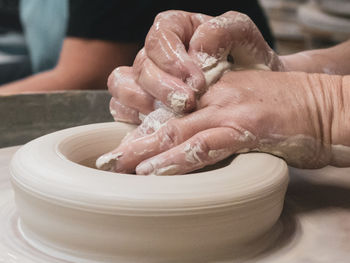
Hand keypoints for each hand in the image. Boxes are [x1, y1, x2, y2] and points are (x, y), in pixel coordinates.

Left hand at [99, 70, 344, 174]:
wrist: (322, 105)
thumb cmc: (283, 108)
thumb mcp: (242, 104)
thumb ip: (215, 117)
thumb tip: (190, 139)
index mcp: (212, 90)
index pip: (167, 106)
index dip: (142, 126)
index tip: (123, 146)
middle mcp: (214, 96)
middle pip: (164, 117)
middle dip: (134, 140)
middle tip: (109, 160)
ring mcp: (228, 111)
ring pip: (177, 129)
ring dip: (146, 150)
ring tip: (120, 166)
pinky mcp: (246, 129)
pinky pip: (205, 145)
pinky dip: (178, 159)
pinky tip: (156, 171)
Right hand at [108, 10, 284, 122]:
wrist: (251, 93)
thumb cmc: (248, 64)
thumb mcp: (245, 40)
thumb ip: (226, 31)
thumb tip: (198, 47)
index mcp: (176, 31)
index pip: (159, 37)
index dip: (172, 59)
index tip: (197, 81)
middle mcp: (156, 56)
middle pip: (141, 66)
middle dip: (163, 87)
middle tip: (188, 103)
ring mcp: (145, 81)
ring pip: (122, 86)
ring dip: (144, 103)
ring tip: (172, 115)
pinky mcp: (140, 105)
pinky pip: (121, 109)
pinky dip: (133, 118)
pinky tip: (157, 126)